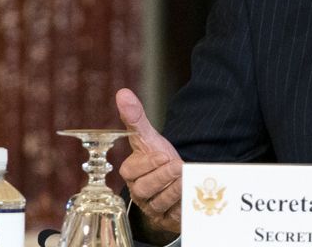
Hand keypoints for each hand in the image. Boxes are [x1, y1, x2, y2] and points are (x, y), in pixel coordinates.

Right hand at [116, 88, 183, 238]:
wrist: (177, 179)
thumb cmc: (159, 158)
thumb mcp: (150, 137)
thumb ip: (136, 118)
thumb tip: (123, 93)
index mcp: (130, 172)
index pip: (132, 170)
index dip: (150, 161)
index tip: (164, 154)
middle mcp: (137, 192)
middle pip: (145, 187)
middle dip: (164, 174)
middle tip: (178, 165)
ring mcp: (151, 207)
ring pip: (159, 202)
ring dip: (176, 187)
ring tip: (185, 177)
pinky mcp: (166, 219)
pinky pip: (172, 215)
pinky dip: (182, 202)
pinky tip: (188, 193)